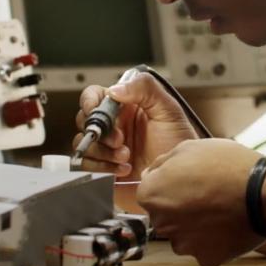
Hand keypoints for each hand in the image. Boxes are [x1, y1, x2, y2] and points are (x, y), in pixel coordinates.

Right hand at [73, 72, 197, 178]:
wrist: (182, 177)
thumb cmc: (178, 143)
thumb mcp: (168, 109)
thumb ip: (145, 89)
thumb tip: (115, 90)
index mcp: (124, 106)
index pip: (94, 95)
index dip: (89, 102)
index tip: (95, 110)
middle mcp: (112, 125)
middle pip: (84, 120)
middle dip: (100, 131)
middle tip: (120, 140)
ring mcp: (107, 147)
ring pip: (83, 143)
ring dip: (104, 151)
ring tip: (126, 157)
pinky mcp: (104, 168)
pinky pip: (86, 165)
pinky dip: (102, 167)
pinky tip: (123, 169)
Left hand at [138, 139, 265, 265]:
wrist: (262, 192)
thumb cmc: (227, 166)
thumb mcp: (190, 147)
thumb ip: (162, 163)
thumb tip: (151, 172)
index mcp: (152, 195)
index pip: (148, 193)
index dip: (169, 184)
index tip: (187, 181)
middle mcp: (161, 223)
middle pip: (164, 216)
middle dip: (179, 207)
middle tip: (205, 194)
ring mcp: (183, 244)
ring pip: (182, 235)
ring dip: (194, 226)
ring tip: (218, 209)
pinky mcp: (205, 258)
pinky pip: (204, 249)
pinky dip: (213, 241)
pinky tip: (227, 224)